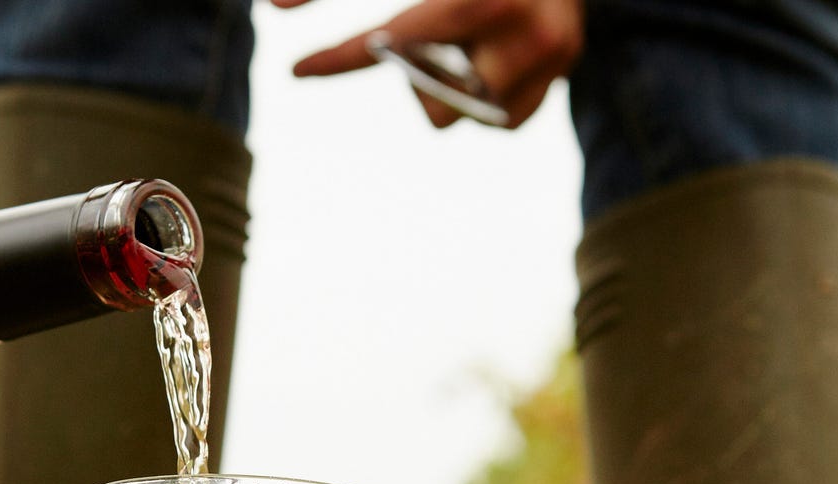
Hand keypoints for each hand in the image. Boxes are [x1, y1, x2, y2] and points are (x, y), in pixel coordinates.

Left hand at [278, 0, 582, 128]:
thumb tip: (270, 5)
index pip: (394, 37)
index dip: (343, 56)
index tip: (296, 70)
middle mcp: (518, 18)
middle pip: (433, 99)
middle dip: (419, 75)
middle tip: (426, 45)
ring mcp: (551, 48)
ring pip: (464, 111)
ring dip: (453, 84)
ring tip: (470, 40)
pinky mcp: (567, 65)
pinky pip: (503, 118)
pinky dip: (489, 93)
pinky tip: (498, 53)